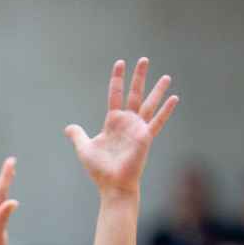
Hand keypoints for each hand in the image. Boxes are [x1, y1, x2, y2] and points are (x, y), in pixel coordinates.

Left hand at [63, 57, 178, 197]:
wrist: (112, 185)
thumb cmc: (100, 170)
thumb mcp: (84, 148)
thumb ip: (78, 135)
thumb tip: (69, 128)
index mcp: (113, 122)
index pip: (115, 94)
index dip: (117, 79)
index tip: (120, 63)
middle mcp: (127, 122)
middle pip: (134, 93)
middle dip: (139, 77)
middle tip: (144, 59)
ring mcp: (138, 129)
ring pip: (149, 104)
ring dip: (157, 90)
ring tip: (166, 76)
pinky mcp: (145, 137)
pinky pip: (157, 121)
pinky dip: (166, 110)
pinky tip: (174, 98)